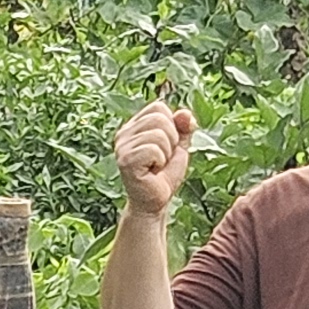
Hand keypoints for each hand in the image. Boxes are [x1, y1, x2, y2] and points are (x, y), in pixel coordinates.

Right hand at [112, 102, 196, 220]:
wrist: (156, 201)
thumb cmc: (164, 174)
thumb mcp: (179, 146)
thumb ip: (183, 127)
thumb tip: (186, 113)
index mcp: (134, 126)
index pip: (159, 107)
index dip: (172, 125)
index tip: (166, 145)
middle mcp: (123, 134)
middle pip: (159, 117)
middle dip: (171, 139)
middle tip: (162, 158)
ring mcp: (122, 147)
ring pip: (159, 134)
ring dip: (166, 153)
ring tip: (156, 165)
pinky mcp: (125, 161)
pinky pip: (153, 149)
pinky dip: (160, 162)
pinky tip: (151, 171)